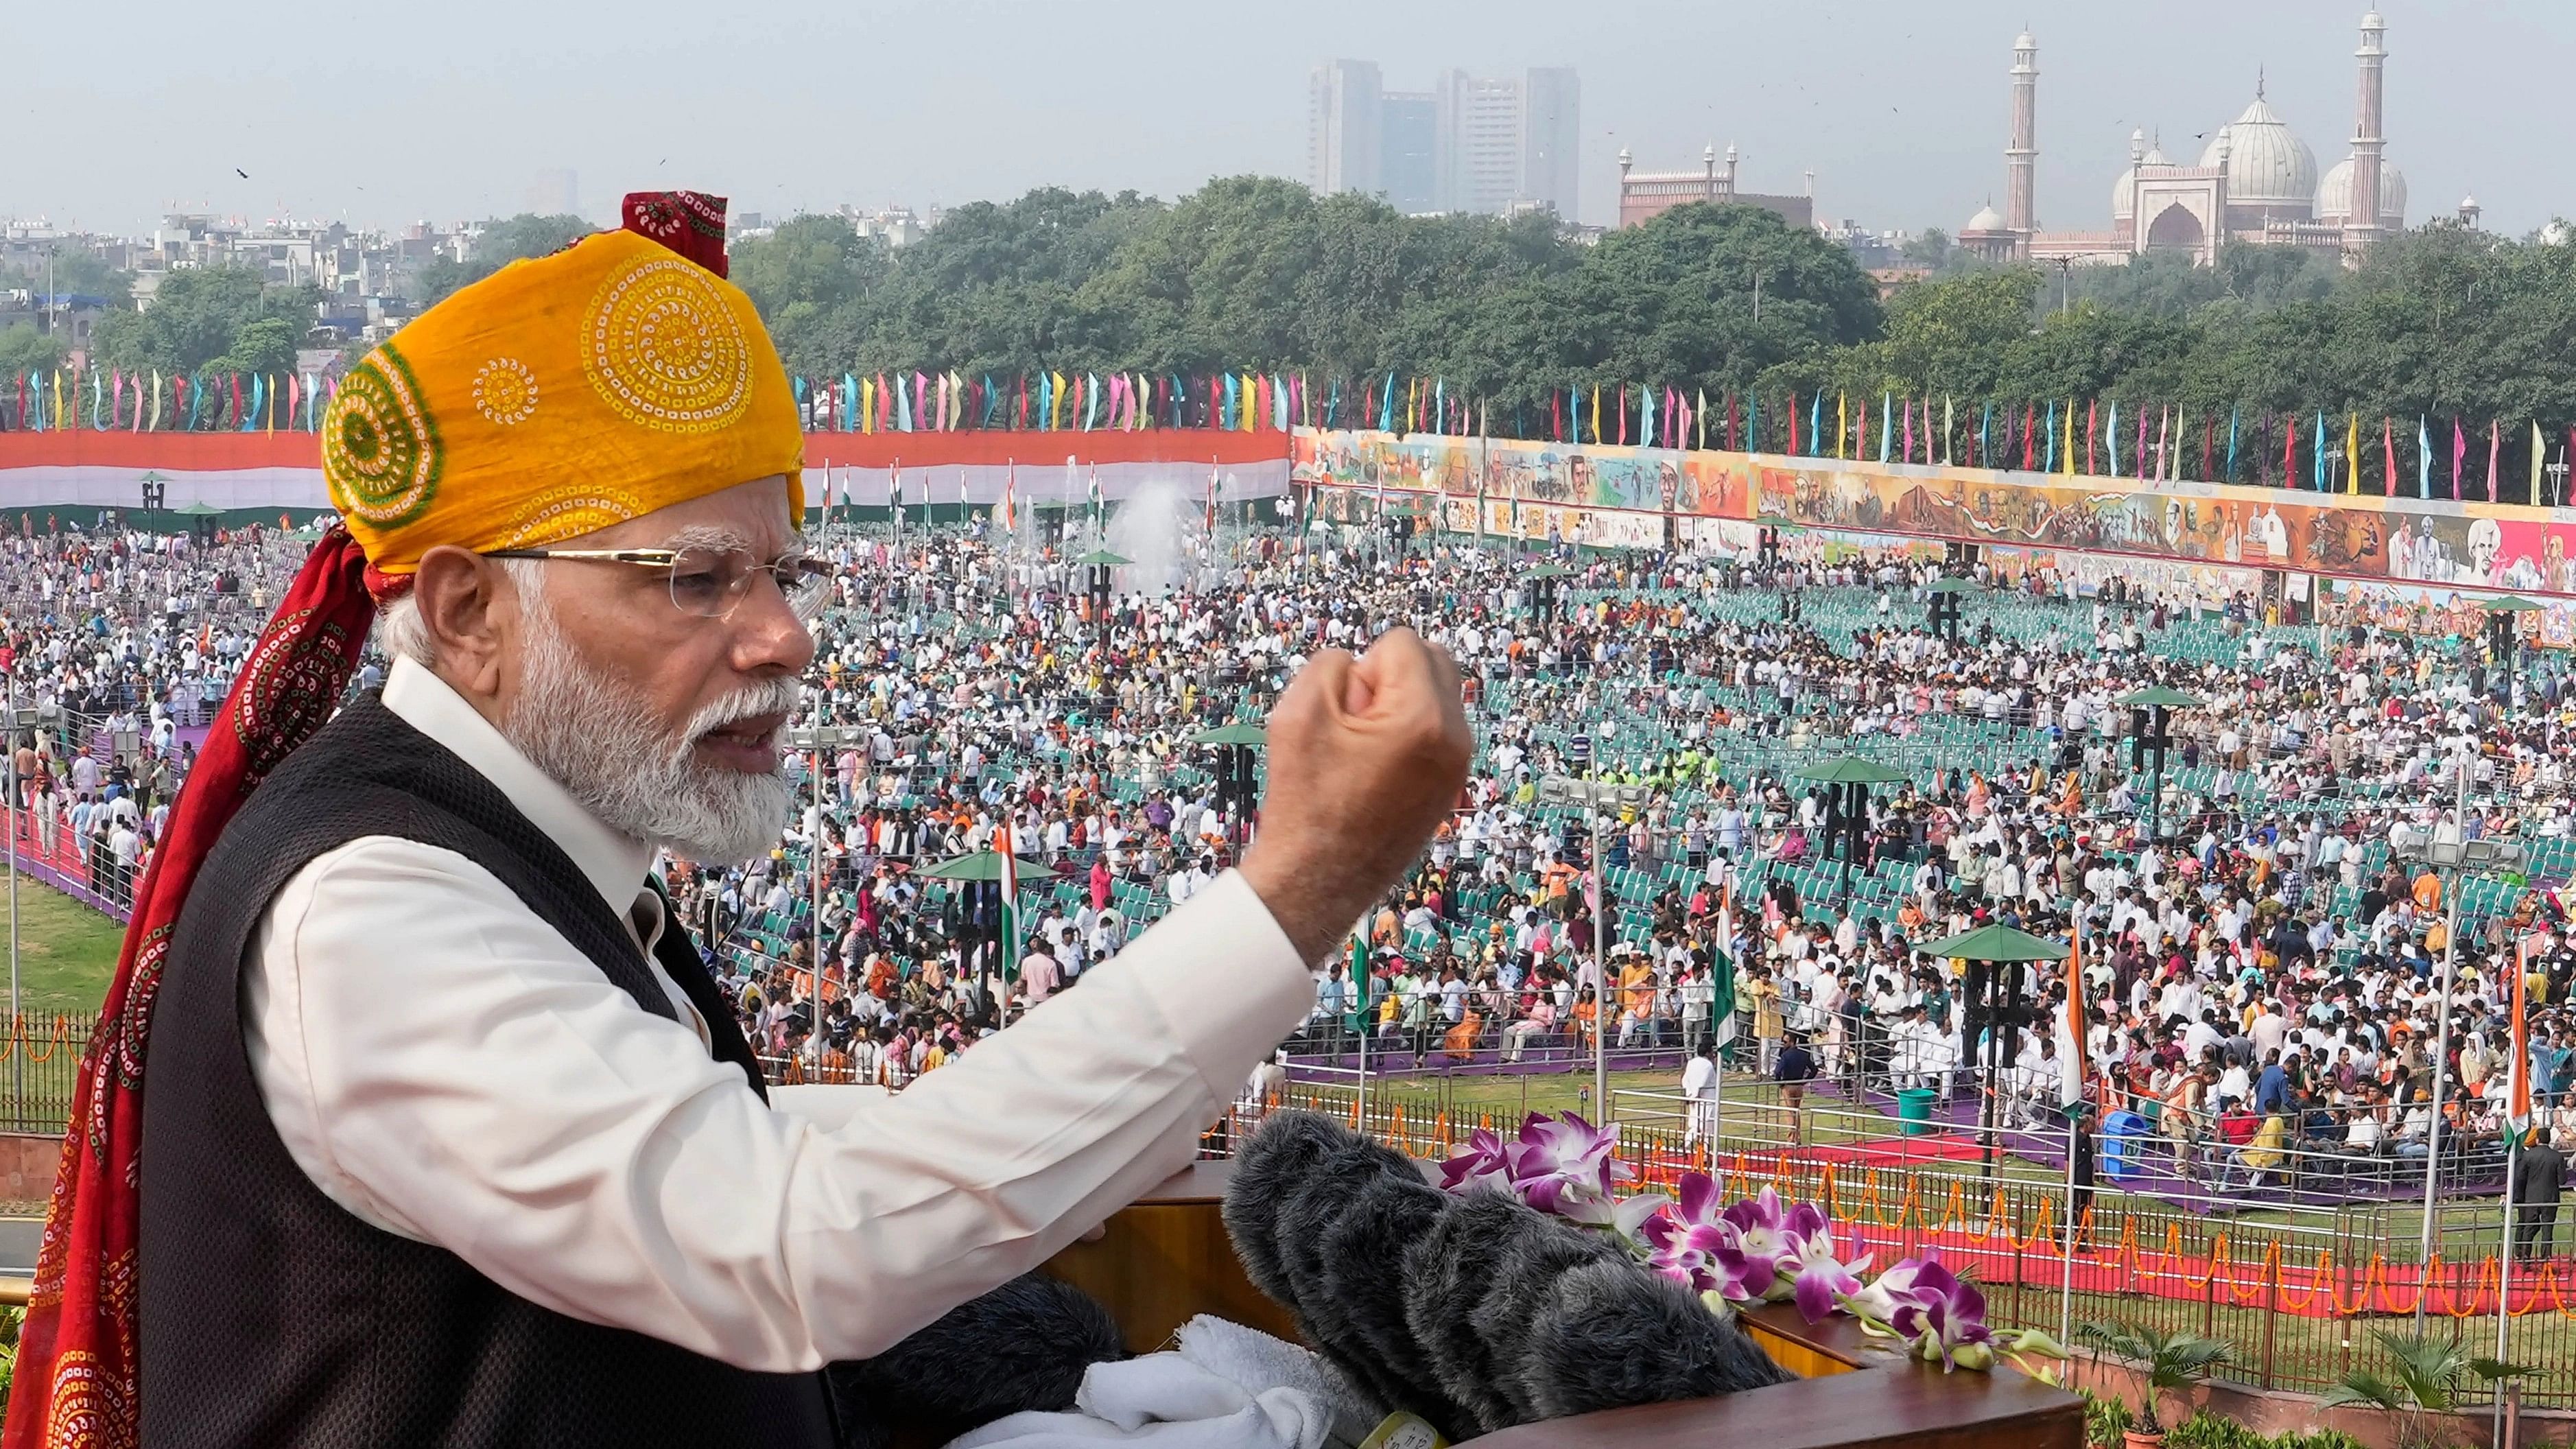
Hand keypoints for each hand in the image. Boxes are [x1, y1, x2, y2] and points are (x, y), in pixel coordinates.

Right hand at [1239, 628, 1472, 965]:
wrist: (1318, 881)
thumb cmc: (1306, 802)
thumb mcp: (1298, 711)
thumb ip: (1332, 665)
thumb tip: (1365, 669)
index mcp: (1423, 717)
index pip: (1402, 642)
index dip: (1363, 668)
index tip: (1346, 713)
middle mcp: (1455, 737)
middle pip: (1433, 659)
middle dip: (1391, 676)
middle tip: (1356, 725)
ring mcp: (1458, 765)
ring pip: (1435, 694)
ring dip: (1398, 705)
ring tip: (1363, 752)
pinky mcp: (1451, 785)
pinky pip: (1435, 730)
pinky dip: (1407, 734)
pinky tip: (1375, 771)